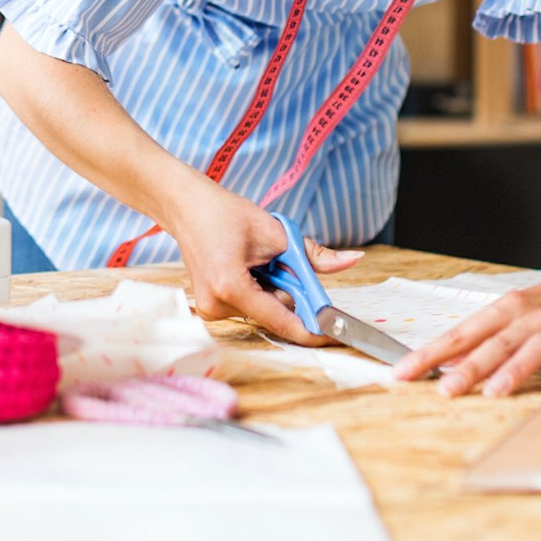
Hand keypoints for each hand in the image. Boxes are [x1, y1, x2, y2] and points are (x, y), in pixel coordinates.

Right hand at [170, 189, 363, 345]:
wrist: (188, 207)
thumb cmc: (225, 214)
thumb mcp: (276, 232)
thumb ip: (315, 255)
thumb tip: (353, 260)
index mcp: (230, 287)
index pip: (282, 320)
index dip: (313, 329)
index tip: (337, 333)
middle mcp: (217, 306)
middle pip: (275, 313)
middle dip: (291, 292)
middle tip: (282, 261)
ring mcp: (211, 310)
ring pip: (265, 309)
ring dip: (275, 288)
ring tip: (258, 258)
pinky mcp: (211, 308)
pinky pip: (251, 306)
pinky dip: (261, 290)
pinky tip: (248, 267)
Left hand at [392, 242, 540, 395]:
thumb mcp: (513, 312)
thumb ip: (482, 339)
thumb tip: (444, 364)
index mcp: (507, 310)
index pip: (463, 334)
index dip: (433, 353)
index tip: (404, 372)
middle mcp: (533, 318)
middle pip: (496, 343)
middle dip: (470, 367)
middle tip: (446, 390)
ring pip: (537, 349)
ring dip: (515, 369)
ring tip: (494, 391)